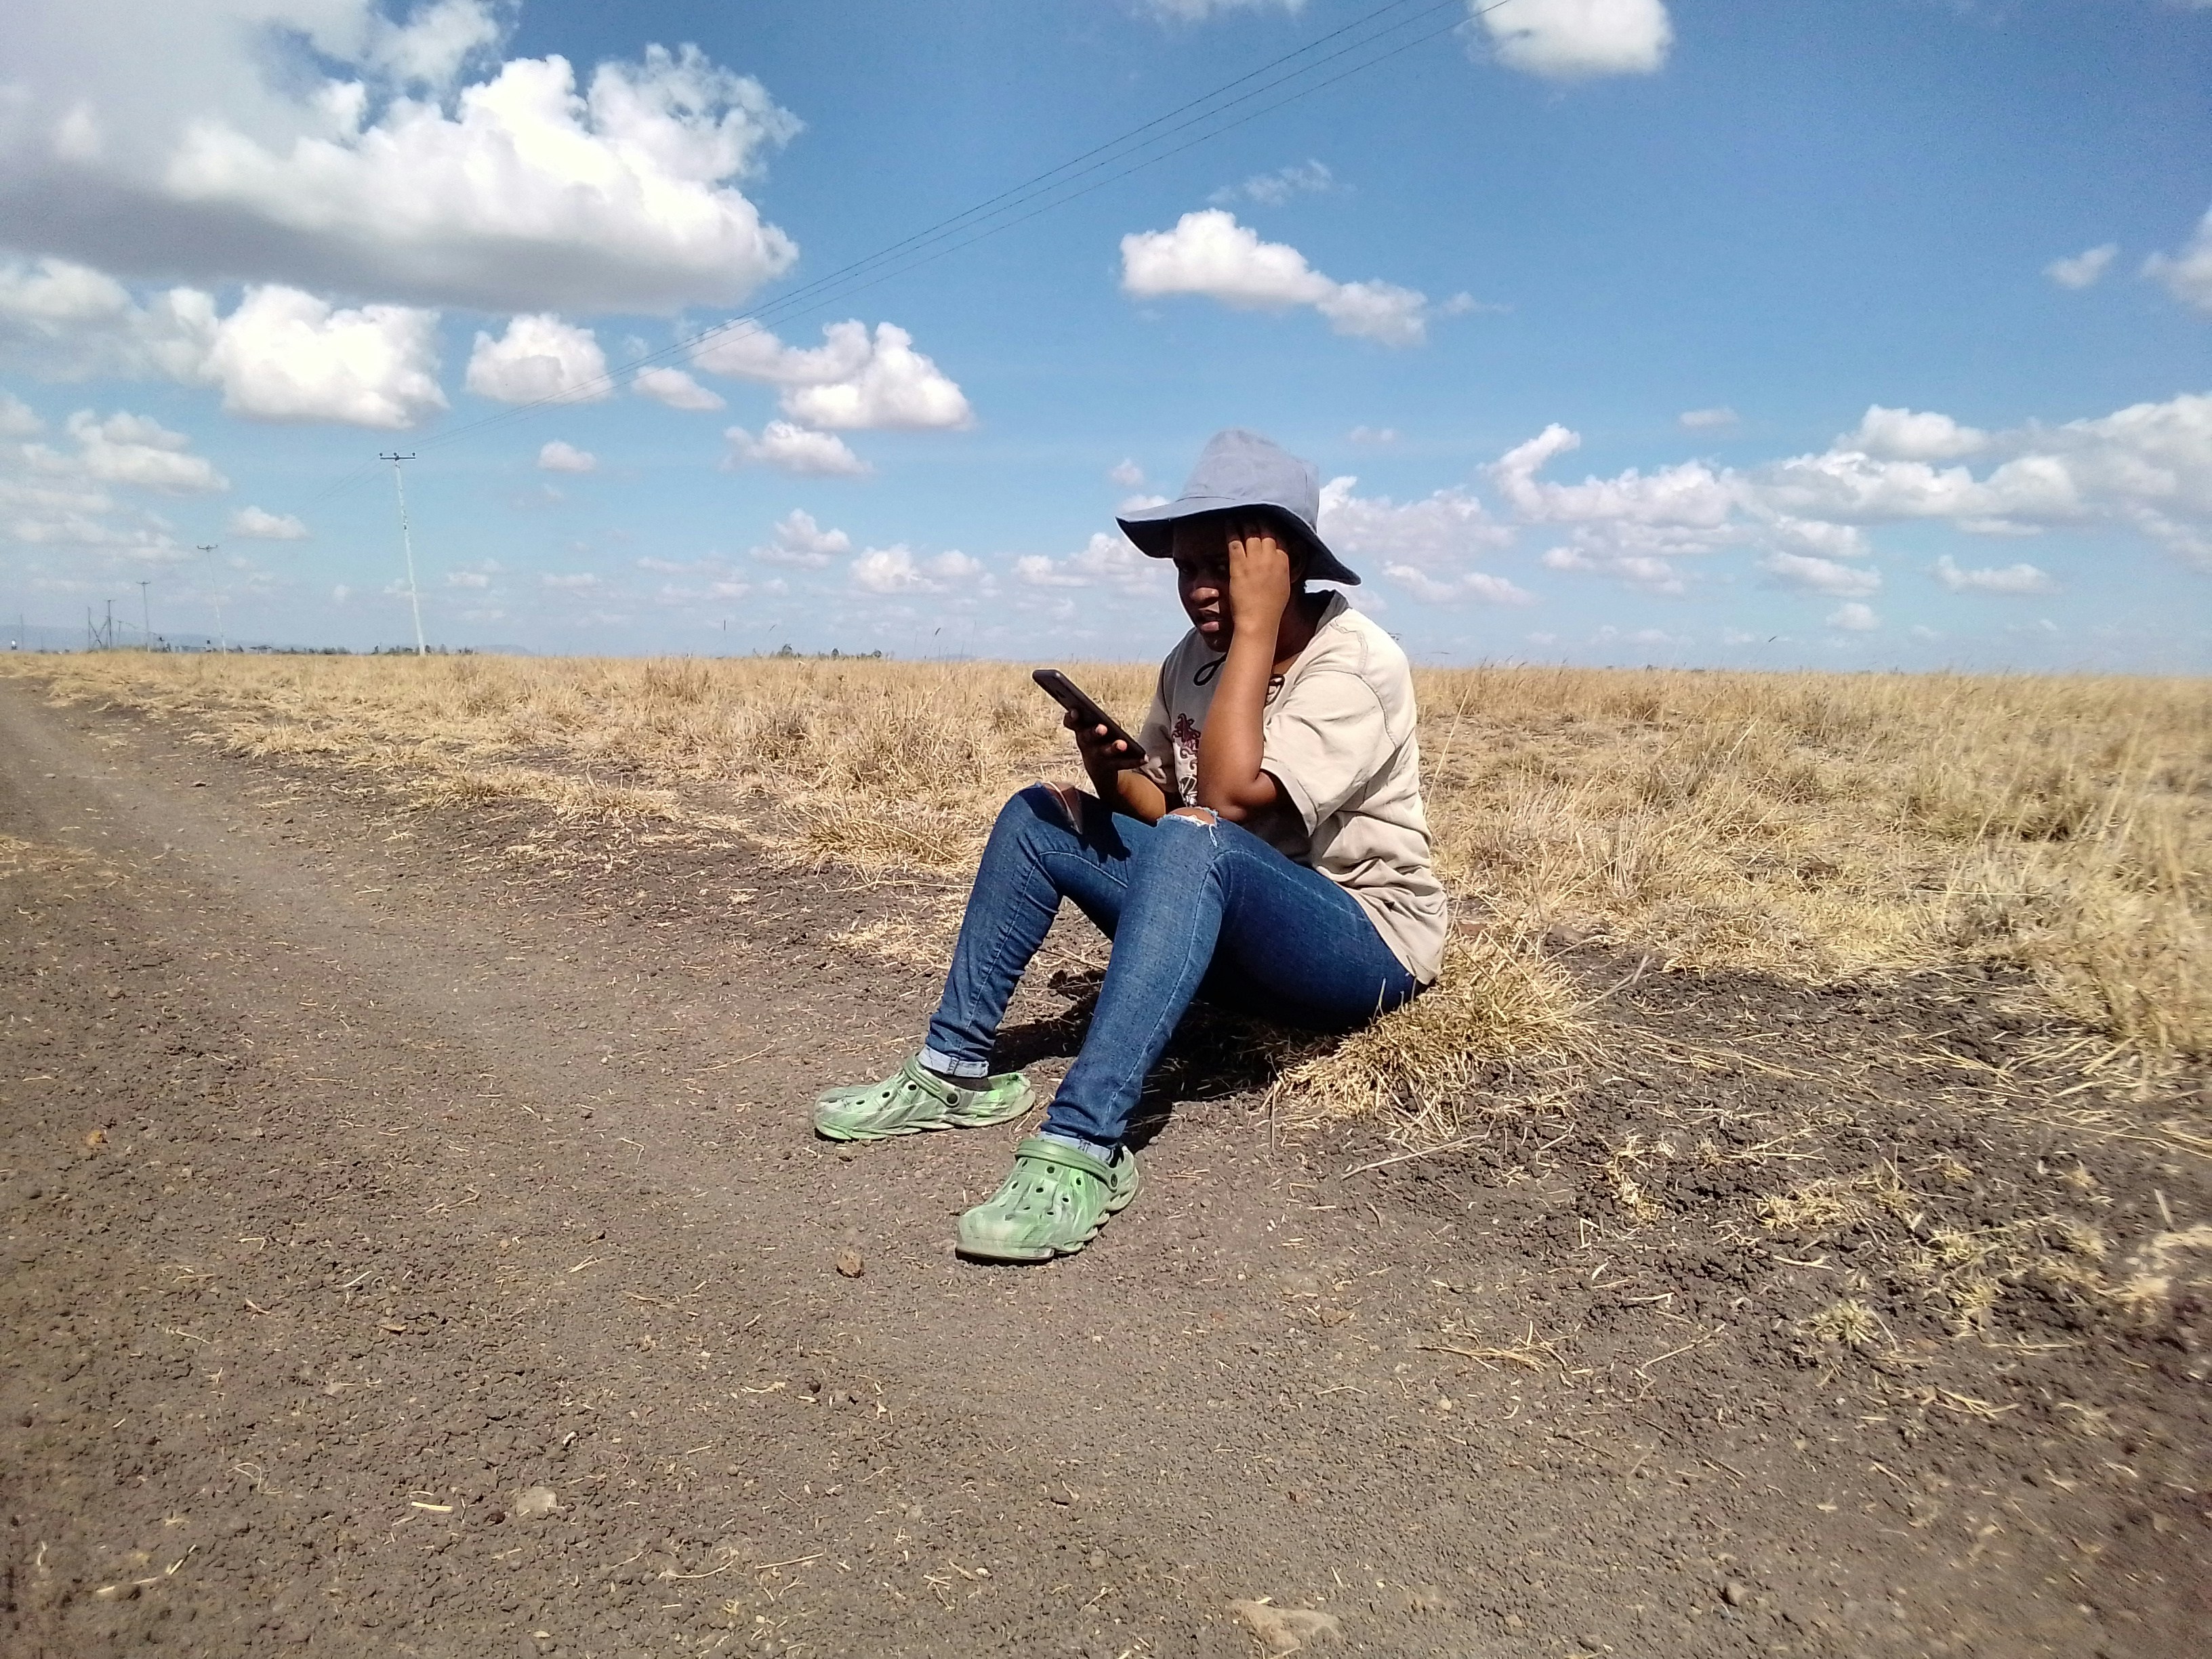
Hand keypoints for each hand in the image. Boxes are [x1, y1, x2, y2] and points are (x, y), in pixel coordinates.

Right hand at [1066, 709, 1144, 773]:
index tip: (1075, 711)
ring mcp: (1098, 756)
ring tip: (1122, 744)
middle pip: (1088, 737)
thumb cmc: (1093, 740)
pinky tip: (1143, 758)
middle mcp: (1087, 744)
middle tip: (1102, 728)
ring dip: (1113, 748)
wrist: (1097, 769)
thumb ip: (1086, 717)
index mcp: (1080, 730)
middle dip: (1094, 732)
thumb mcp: (1087, 728)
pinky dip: (1133, 761)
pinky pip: (1123, 763)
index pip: (1071, 723)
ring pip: (1105, 752)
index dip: (1072, 718)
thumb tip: (1085, 704)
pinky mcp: (1112, 765)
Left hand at [1226, 517, 1293, 634]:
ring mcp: (1254, 560)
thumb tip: (1281, 558)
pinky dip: (1231, 529)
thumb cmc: (1271, 607)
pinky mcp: (1239, 565)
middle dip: (1259, 517)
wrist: (1259, 620)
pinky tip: (1228, 520)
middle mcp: (1270, 557)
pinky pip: (1234, 542)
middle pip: (1265, 530)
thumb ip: (1282, 567)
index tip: (1268, 515)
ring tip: (1240, 510)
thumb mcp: (1284, 584)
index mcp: (1283, 561)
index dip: (1273, 524)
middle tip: (1253, 507)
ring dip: (1245, 519)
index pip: (1280, 536)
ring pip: (1250, 532)